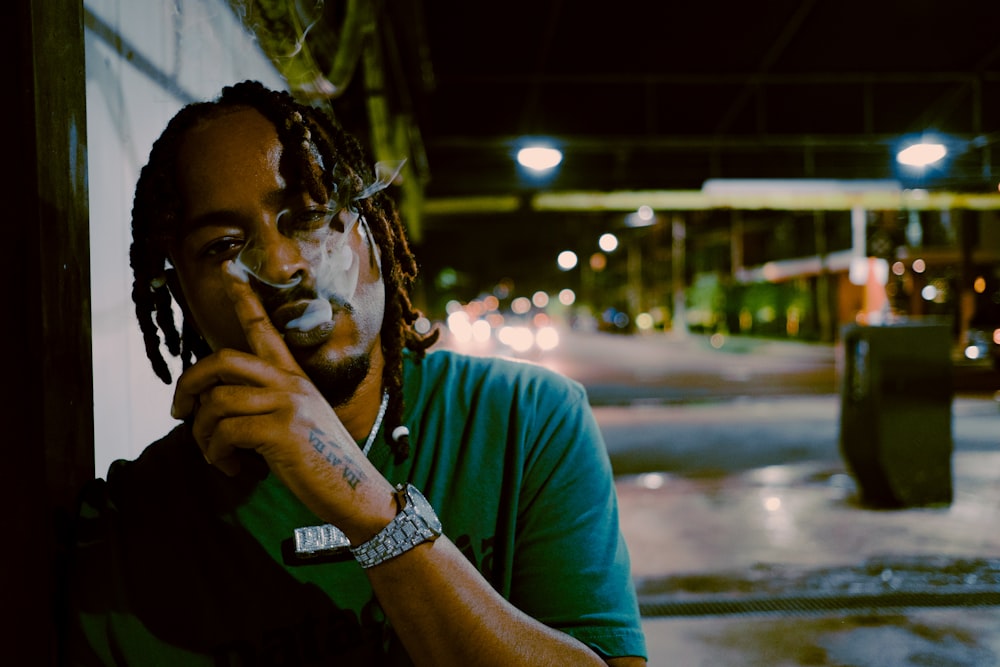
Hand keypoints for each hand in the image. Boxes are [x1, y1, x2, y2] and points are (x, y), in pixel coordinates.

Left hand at [170, 262, 394, 537]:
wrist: (354, 491)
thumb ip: (266, 406)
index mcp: (294, 377)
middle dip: (187, 383)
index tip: (228, 270)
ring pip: (216, 402)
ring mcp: (287, 404)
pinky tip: (231, 468)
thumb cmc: (321, 462)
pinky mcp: (281, 430)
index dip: (245, 299)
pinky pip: (225, 432)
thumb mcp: (298, 423)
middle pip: (222, 360)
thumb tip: (217, 409)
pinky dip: (216, 454)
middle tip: (177, 410)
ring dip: (203, 435)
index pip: (265, 329)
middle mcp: (290, 383)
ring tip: (216, 454)